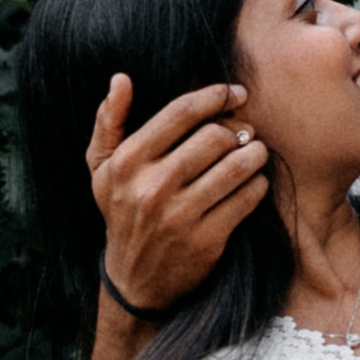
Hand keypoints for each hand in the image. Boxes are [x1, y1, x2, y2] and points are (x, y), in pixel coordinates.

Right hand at [88, 69, 270, 315]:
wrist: (133, 280)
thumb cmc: (121, 212)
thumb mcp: (101, 170)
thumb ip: (108, 122)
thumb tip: (121, 79)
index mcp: (127, 163)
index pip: (180, 113)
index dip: (215, 96)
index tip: (235, 93)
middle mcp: (151, 188)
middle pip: (214, 137)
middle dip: (237, 128)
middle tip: (244, 131)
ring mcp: (180, 216)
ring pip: (236, 166)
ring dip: (254, 153)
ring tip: (255, 152)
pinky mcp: (206, 240)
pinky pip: (247, 198)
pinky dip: (257, 185)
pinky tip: (252, 183)